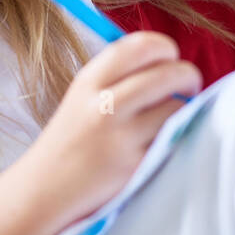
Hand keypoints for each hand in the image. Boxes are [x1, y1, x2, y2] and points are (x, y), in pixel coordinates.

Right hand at [30, 31, 201, 228]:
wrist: (45, 189)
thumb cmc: (73, 139)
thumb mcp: (83, 95)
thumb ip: (120, 75)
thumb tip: (170, 62)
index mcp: (90, 80)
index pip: (142, 46)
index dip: (165, 48)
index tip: (170, 60)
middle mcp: (104, 105)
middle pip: (169, 74)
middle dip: (189, 76)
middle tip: (188, 87)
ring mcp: (121, 137)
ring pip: (177, 108)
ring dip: (186, 108)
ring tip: (177, 114)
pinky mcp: (135, 166)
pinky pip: (173, 139)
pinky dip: (177, 135)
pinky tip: (166, 137)